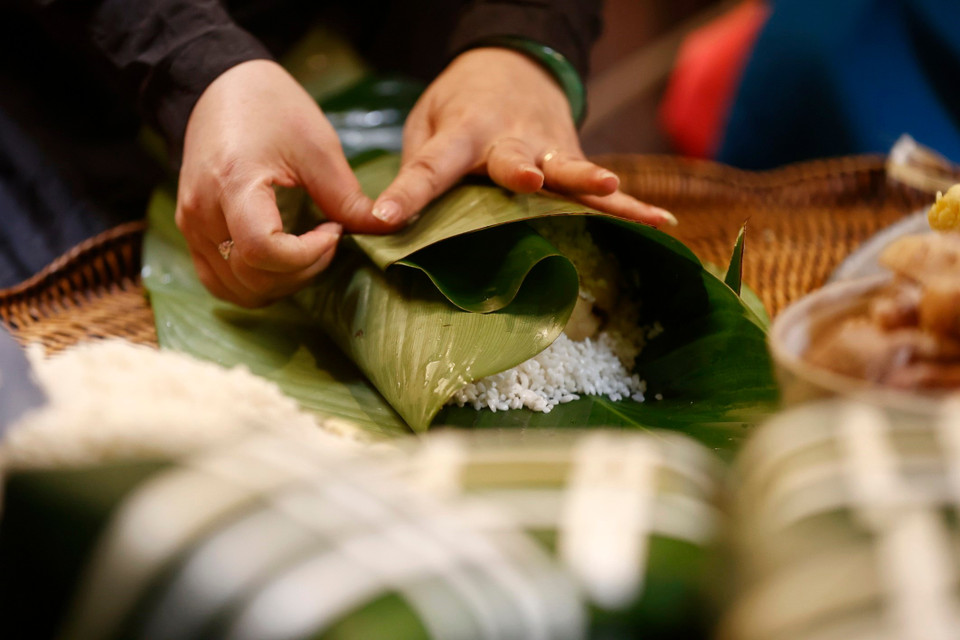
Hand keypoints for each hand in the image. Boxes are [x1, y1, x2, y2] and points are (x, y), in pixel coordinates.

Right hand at [176, 60, 393, 306]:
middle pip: (253, 278)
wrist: (221, 87)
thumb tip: (389, 228)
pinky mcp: (192, 234)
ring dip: (281, 284)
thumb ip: (348, 198)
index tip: (333, 229)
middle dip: (303, 270)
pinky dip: (256, 284)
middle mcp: (201, 212)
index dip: (308, 254)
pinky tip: (284, 259)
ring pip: (238, 290)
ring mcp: (190, 227)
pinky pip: (221, 282)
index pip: (263, 251)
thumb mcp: (319, 148)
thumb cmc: (272, 108)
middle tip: (328, 239)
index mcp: (233, 183)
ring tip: (307, 250)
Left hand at [371, 48, 675, 226]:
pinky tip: (662, 224)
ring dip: (588, 179)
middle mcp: (510, 139)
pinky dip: (632, 208)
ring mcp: (550, 149)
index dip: (408, 193)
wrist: (516, 66)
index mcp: (463, 130)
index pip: (431, 165)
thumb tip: (394, 225)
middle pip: (514, 158)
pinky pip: (602, 192)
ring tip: (611, 186)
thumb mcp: (426, 123)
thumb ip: (419, 166)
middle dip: (520, 170)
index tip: (385, 220)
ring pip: (569, 170)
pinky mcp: (574, 161)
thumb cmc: (460, 104)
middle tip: (525, 180)